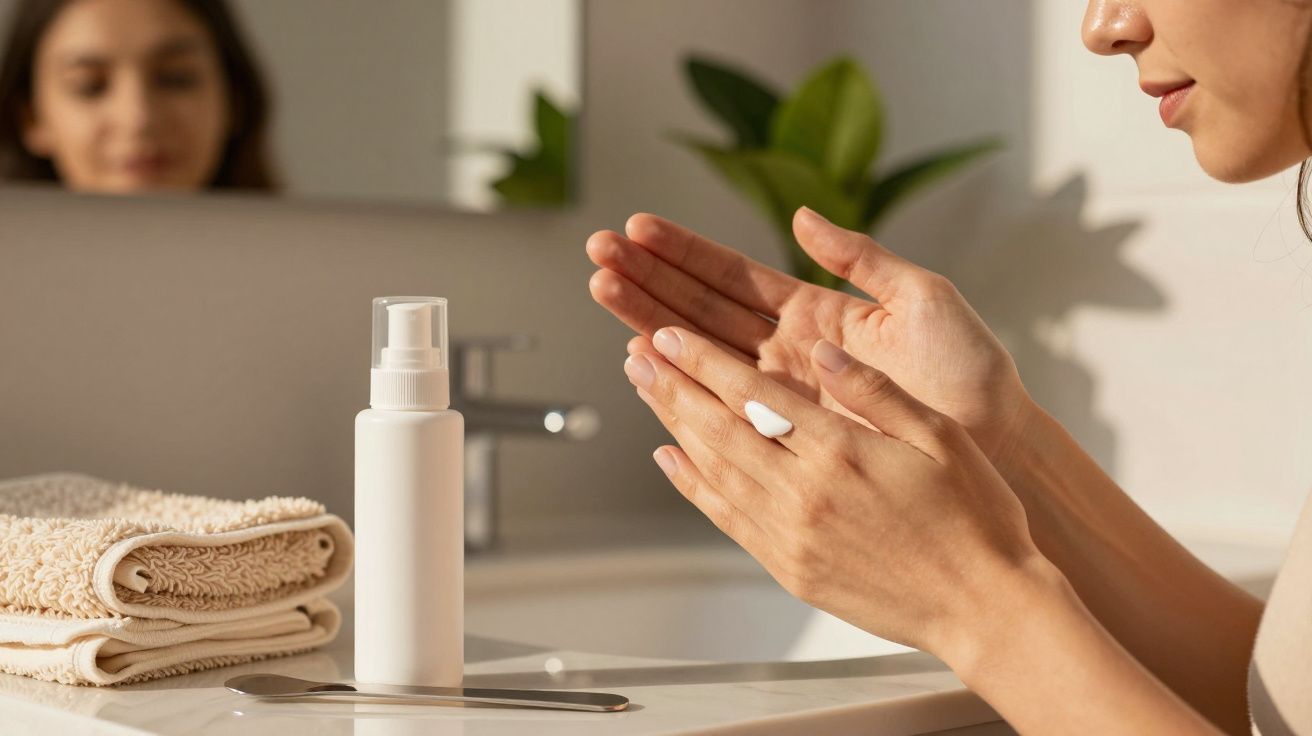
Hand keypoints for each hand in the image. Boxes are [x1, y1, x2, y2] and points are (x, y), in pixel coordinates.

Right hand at [587, 208, 1036, 466]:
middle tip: (598, 253)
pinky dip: (679, 381)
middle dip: (648, 279)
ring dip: (649, 320)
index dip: (684, 251)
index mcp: (815, 309)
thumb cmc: (967, 371)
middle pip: (702, 307)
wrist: (994, 443)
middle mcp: (788, 348)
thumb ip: (861, 258)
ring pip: (700, 350)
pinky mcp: (788, 429)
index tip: (638, 230)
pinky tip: (640, 360)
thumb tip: (803, 217)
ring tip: (604, 293)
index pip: (732, 274)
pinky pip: (722, 402)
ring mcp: (783, 391)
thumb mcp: (920, 297)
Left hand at [621, 325, 1048, 656]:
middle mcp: (804, 493)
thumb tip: (823, 351)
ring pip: (713, 469)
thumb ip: (874, 390)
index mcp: (841, 452)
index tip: (668, 336)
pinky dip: (692, 485)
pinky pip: (725, 518)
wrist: (984, 607)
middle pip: (717, 428)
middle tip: (636, 353)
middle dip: (671, 385)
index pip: (752, 395)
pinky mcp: (789, 568)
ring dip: (672, 425)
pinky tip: (671, 459)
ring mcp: (791, 535)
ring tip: (645, 391)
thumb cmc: (975, 520)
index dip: (703, 361)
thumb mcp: (939, 436)